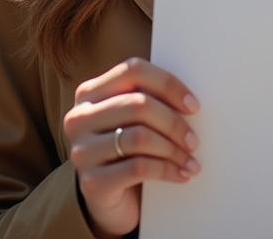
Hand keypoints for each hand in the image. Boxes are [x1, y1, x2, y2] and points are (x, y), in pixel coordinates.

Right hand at [64, 57, 201, 237]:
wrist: (110, 202)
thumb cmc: (128, 151)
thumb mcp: (133, 120)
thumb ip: (149, 100)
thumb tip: (190, 101)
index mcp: (90, 92)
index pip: (133, 71)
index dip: (168, 84)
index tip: (193, 105)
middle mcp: (79, 118)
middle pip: (139, 105)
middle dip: (174, 123)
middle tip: (193, 140)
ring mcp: (82, 151)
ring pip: (139, 137)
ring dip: (173, 149)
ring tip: (190, 159)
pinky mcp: (91, 183)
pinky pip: (138, 168)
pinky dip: (166, 170)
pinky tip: (181, 174)